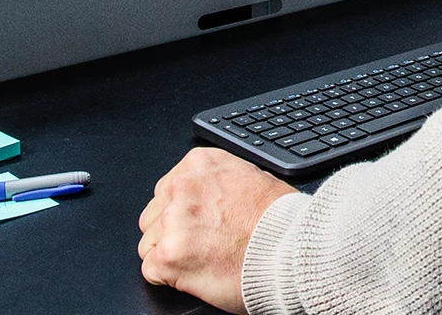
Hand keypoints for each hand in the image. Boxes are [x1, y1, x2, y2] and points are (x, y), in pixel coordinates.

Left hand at [138, 148, 297, 313]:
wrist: (292, 248)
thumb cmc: (280, 220)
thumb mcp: (250, 177)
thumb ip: (217, 182)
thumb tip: (207, 195)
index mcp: (199, 164)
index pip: (167, 190)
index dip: (182, 213)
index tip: (196, 224)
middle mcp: (182, 186)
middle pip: (154, 215)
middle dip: (171, 232)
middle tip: (200, 244)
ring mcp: (173, 220)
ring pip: (149, 243)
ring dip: (170, 254)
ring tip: (202, 259)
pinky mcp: (170, 254)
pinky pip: (150, 270)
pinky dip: (169, 277)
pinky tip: (195, 273)